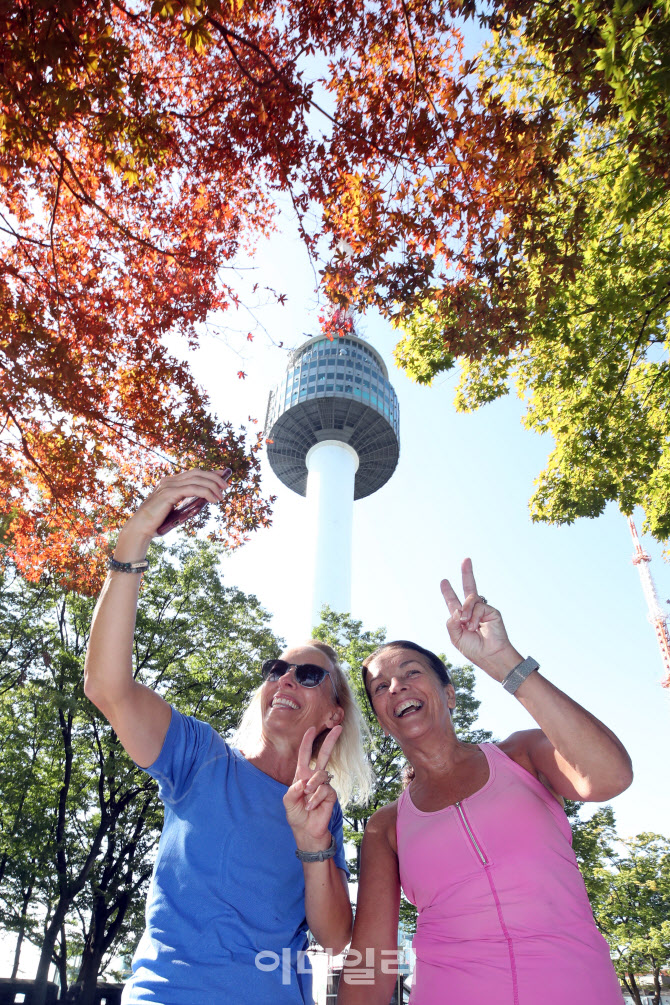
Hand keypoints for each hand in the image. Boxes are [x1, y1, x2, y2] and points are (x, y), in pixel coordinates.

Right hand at [114, 469, 230, 559]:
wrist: (141, 529)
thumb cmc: (157, 523)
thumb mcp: (174, 510)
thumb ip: (185, 503)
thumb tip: (202, 502)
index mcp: (170, 483)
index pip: (193, 473)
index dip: (209, 472)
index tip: (223, 475)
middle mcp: (169, 481)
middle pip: (197, 473)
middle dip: (214, 477)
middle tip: (226, 486)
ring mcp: (168, 486)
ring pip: (197, 480)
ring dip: (212, 486)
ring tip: (221, 496)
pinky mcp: (169, 494)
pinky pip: (193, 489)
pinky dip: (206, 492)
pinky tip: (213, 499)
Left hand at [284, 725, 341, 849]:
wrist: (307, 831)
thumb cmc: (297, 815)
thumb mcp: (288, 802)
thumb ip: (292, 791)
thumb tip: (304, 782)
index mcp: (302, 775)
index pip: (305, 755)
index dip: (307, 742)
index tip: (311, 728)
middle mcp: (314, 778)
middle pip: (324, 755)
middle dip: (330, 740)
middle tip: (337, 727)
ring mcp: (324, 785)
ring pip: (321, 775)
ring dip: (312, 786)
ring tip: (307, 798)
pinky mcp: (331, 795)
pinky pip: (325, 790)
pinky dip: (316, 798)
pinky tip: (312, 807)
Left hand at [440, 558, 521, 681]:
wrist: (490, 656)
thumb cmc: (473, 649)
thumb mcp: (455, 636)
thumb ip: (452, 621)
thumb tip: (458, 609)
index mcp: (461, 618)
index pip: (454, 602)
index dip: (448, 592)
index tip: (444, 581)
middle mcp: (472, 612)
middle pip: (469, 589)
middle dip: (467, 574)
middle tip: (466, 560)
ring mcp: (482, 610)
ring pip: (469, 599)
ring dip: (465, 612)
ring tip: (468, 626)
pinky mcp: (491, 611)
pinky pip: (477, 606)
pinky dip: (473, 616)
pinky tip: (475, 627)